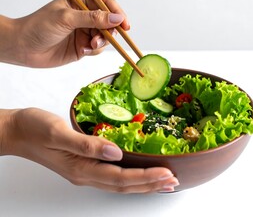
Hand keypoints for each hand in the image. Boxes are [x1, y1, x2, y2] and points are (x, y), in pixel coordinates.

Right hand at [1, 108, 178, 192]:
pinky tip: (139, 173)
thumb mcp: (58, 133)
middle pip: (124, 185)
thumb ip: (86, 144)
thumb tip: (115, 151)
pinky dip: (131, 177)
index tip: (166, 173)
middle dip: (150, 185)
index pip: (120, 178)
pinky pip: (113, 175)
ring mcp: (85, 171)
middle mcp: (86, 174)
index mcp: (81, 169)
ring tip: (163, 182)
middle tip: (173, 181)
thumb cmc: (34, 129)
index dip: (145, 177)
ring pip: (120, 183)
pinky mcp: (85, 165)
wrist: (17, 132)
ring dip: (143, 184)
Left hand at [6, 0, 129, 66]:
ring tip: (88, 46)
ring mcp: (85, 31)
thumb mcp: (67, 18)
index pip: (106, 4)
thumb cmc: (39, 27)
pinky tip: (82, 50)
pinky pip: (98, 48)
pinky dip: (93, 50)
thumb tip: (117, 19)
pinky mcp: (84, 46)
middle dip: (109, 32)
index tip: (125, 25)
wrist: (25, 48)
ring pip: (106, 37)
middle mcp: (85, 15)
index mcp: (81, 1)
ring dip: (100, 42)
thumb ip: (93, 18)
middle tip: (102, 38)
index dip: (118, 14)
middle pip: (109, 22)